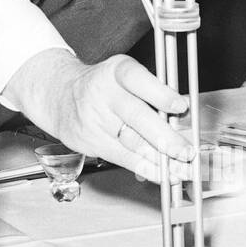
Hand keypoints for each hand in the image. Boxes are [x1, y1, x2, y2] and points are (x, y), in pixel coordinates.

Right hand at [4, 48, 192, 181]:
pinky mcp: (89, 141)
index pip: (137, 79)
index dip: (160, 94)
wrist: (60, 96)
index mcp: (116, 71)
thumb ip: (153, 93)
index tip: (181, 107)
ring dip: (161, 159)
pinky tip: (163, 174)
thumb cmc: (102, 85)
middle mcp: (103, 92)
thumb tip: (183, 119)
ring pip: (132, 141)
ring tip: (182, 169)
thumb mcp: (125, 76)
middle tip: (186, 151)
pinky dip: (146, 168)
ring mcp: (94, 119)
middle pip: (136, 115)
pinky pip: (123, 158)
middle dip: (164, 137)